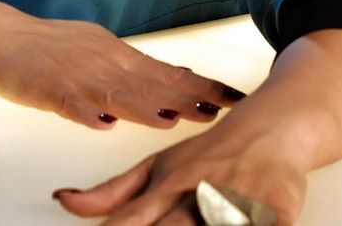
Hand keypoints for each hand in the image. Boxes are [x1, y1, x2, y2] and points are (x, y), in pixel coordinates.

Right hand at [0, 11, 240, 130]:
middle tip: (218, 110)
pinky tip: (101, 123)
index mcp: (113, 52)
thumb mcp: (95, 49)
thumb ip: (130, 68)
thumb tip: (172, 78)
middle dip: (184, 97)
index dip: (197, 84)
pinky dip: (86, 112)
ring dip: (143, 107)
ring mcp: (74, 74)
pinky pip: (68, 102)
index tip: (230, 96)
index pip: (164, 70)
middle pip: (148, 82)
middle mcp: (100, 59)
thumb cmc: (44, 48)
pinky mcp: (45, 87)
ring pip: (113, 92)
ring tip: (171, 119)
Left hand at [55, 117, 306, 223]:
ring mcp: (240, 203)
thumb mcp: (157, 166)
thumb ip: (112, 192)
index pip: (133, 219)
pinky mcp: (280, 212)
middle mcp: (202, 193)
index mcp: (170, 183)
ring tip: (202, 222)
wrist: (273, 126)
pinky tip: (247, 224)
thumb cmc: (209, 154)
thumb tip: (62, 200)